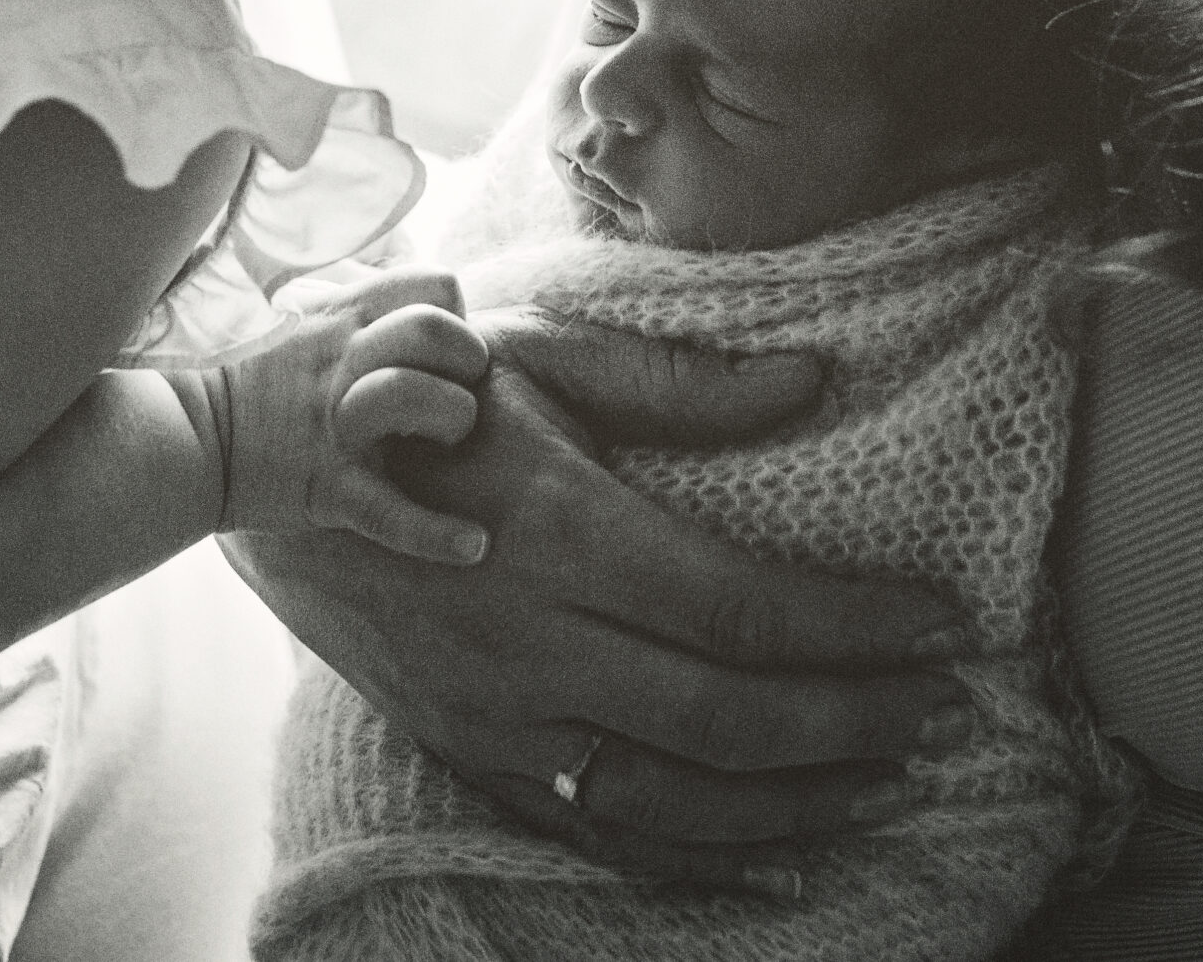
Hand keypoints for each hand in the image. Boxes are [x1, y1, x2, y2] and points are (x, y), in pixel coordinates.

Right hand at [181, 268, 490, 565]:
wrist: (185, 437)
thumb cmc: (251, 381)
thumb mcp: (303, 319)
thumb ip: (354, 301)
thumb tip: (402, 295)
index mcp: (345, 318)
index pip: (434, 283)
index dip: (454, 312)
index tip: (443, 347)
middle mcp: (345, 362)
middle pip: (435, 330)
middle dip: (469, 360)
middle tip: (456, 391)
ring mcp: (337, 425)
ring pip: (419, 399)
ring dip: (453, 423)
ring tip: (446, 446)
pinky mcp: (328, 487)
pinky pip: (392, 512)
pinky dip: (439, 535)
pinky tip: (475, 546)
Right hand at [224, 307, 976, 889]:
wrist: (258, 467)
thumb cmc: (412, 389)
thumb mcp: (543, 348)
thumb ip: (684, 380)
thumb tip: (814, 380)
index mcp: (563, 530)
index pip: (744, 611)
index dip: (859, 630)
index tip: (945, 622)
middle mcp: (533, 639)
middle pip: (726, 719)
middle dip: (853, 722)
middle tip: (942, 706)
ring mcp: (495, 713)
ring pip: (670, 796)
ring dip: (792, 802)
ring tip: (885, 776)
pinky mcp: (467, 749)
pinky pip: (594, 829)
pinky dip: (691, 854)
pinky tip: (770, 850)